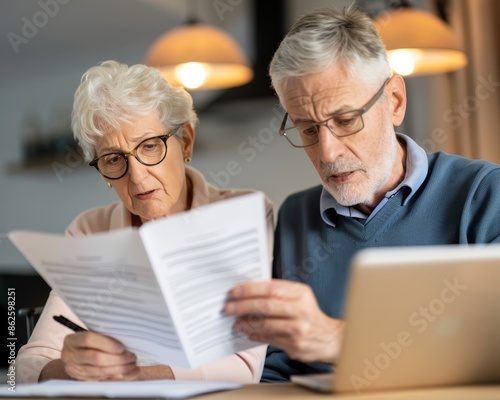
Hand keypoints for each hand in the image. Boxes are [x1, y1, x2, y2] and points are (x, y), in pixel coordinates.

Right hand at [60, 331, 139, 380]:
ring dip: (119, 369)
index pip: (89, 340)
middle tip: (132, 357)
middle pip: (95, 358)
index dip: (106, 344)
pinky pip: (100, 379)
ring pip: (99, 371)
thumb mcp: (94, 333)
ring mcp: (74, 369)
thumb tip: (127, 337)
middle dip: (117, 359)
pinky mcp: (81, 380)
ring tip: (132, 365)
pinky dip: (114, 376)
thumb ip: (106, 335)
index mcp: (72, 340)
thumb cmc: (90, 340)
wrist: (75, 354)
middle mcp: (70, 355)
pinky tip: (126, 373)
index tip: (121, 347)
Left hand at [225, 279, 343, 363]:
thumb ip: (278, 292)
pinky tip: (247, 332)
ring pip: (265, 325)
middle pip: (266, 306)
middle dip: (243, 306)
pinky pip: (269, 339)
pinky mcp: (295, 345)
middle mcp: (301, 310)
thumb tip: (247, 291)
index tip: (234, 291)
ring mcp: (299, 329)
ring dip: (246, 323)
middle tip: (228, 308)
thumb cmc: (308, 313)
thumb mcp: (299, 296)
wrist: (330, 338)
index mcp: (301, 293)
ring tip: (236, 322)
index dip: (250, 290)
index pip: (271, 289)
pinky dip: (255, 335)